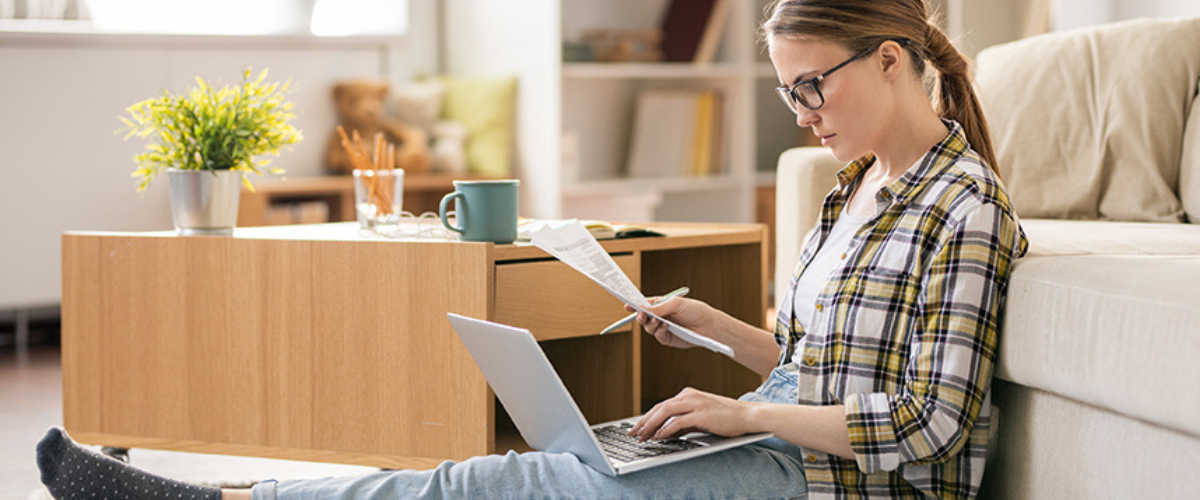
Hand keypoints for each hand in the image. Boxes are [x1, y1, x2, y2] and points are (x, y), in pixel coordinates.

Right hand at [624, 297, 723, 349]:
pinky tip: (665, 327)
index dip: (635, 304)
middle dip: (640, 316)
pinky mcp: (669, 339)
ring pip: (649, 328)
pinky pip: (658, 336)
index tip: (627, 305)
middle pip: (644, 317)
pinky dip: (659, 331)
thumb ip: (659, 307)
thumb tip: (644, 310)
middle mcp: (661, 316)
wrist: (709, 326)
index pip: (645, 304)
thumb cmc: (695, 310)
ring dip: (651, 324)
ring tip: (659, 321)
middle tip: (641, 315)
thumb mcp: (676, 304)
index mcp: (662, 305)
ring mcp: (664, 328)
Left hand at [627, 388, 758, 440]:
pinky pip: (678, 421)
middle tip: (633, 433)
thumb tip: (666, 433)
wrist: (747, 415)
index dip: (647, 417)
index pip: (662, 406)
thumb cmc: (726, 418)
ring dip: (651, 425)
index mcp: (688, 395)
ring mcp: (695, 403)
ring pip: (665, 412)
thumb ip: (683, 424)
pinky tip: (659, 437)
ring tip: (642, 436)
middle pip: (659, 407)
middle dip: (644, 421)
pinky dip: (666, 429)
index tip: (638, 428)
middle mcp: (689, 396)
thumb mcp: (700, 418)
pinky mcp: (701, 413)